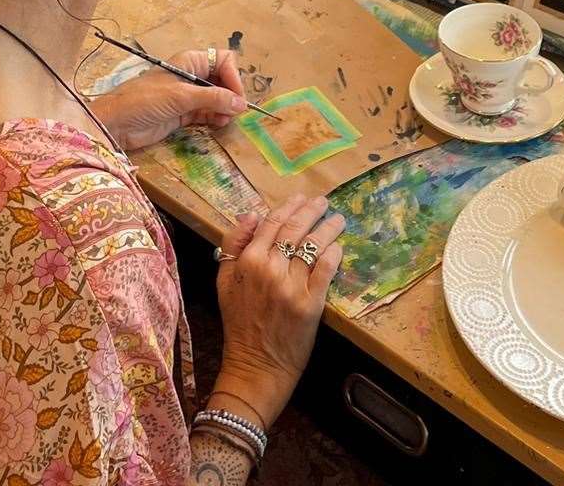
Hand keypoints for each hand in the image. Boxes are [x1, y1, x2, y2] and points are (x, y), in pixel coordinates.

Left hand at [93, 49, 246, 149]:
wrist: (117, 123)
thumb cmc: (144, 100)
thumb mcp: (180, 96)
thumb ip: (212, 98)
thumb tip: (241, 103)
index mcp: (190, 61)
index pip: (223, 60)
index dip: (233, 76)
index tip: (237, 96)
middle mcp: (191, 76)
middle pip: (223, 80)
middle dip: (231, 94)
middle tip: (235, 111)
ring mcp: (188, 96)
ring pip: (217, 98)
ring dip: (225, 108)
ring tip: (225, 120)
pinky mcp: (183, 114)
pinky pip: (208, 113)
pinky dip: (216, 117)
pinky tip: (219, 123)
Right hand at [211, 195, 343, 427]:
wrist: (255, 366)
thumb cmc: (239, 323)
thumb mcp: (224, 281)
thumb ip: (233, 244)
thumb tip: (251, 214)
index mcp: (248, 261)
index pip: (271, 223)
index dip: (288, 207)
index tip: (300, 198)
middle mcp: (270, 269)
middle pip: (295, 230)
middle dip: (311, 211)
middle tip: (323, 202)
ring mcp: (292, 286)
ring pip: (313, 246)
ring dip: (328, 228)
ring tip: (337, 219)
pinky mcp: (311, 303)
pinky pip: (325, 270)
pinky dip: (334, 254)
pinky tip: (339, 246)